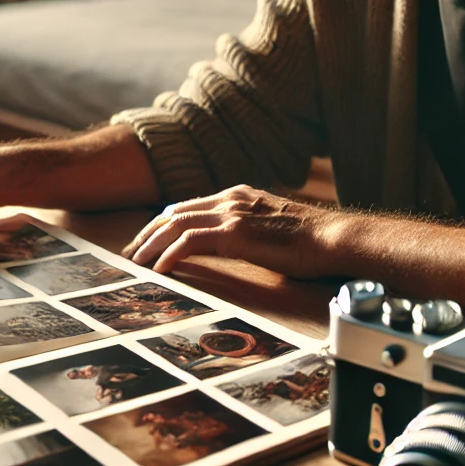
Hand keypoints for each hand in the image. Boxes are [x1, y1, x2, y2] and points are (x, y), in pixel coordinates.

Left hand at [122, 184, 338, 278]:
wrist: (333, 238)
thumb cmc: (311, 242)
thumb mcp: (271, 229)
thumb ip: (248, 231)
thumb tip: (231, 248)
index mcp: (239, 196)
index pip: (189, 206)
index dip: (163, 224)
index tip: (148, 242)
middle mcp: (231, 199)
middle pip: (175, 212)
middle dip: (149, 233)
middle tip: (131, 254)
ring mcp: (232, 213)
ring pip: (176, 224)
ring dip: (152, 244)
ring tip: (136, 263)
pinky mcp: (235, 232)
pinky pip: (189, 242)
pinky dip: (170, 254)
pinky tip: (161, 269)